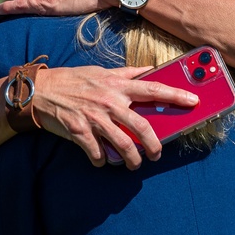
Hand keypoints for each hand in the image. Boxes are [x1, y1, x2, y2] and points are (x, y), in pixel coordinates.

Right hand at [30, 65, 198, 168]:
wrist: (41, 90)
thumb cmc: (74, 80)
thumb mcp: (102, 71)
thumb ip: (127, 73)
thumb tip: (149, 70)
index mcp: (117, 85)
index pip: (153, 88)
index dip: (175, 95)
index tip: (193, 101)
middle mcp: (109, 100)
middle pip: (141, 125)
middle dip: (154, 144)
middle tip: (157, 154)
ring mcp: (94, 117)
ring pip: (122, 144)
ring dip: (130, 158)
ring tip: (132, 164)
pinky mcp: (79, 131)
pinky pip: (97, 152)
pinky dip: (102, 160)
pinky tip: (103, 160)